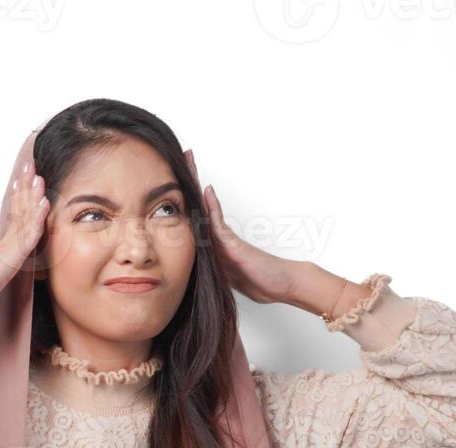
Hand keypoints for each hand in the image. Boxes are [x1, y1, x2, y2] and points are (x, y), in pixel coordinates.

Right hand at [0, 160, 49, 328]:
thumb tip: (2, 265)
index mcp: (2, 246)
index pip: (14, 215)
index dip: (21, 195)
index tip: (25, 176)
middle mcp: (4, 243)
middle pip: (17, 208)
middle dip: (25, 185)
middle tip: (30, 163)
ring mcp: (7, 249)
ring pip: (22, 216)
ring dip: (32, 194)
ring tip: (38, 174)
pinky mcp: (9, 258)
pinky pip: (27, 235)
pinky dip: (36, 217)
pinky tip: (44, 203)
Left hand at [184, 148, 299, 305]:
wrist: (281, 284)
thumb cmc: (258, 279)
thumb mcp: (226, 274)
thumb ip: (213, 265)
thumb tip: (195, 262)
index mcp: (212, 243)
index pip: (195, 215)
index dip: (185, 197)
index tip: (174, 179)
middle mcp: (218, 237)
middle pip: (199, 204)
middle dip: (190, 180)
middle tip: (183, 156)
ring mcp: (226, 239)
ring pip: (206, 208)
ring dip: (196, 185)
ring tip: (189, 162)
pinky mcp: (234, 246)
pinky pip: (219, 225)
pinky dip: (213, 208)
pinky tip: (206, 192)